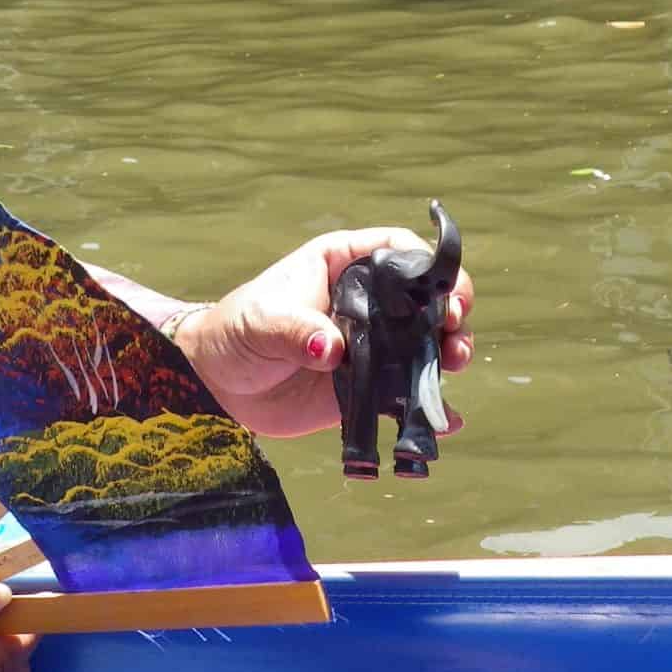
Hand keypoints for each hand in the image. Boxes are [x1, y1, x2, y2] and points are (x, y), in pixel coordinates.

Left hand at [174, 228, 473, 438]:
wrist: (218, 381)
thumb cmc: (236, 330)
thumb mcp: (262, 321)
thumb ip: (297, 331)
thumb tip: (331, 350)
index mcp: (344, 265)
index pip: (400, 251)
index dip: (429, 266)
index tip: (443, 291)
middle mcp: (367, 303)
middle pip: (426, 298)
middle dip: (451, 310)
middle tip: (453, 330)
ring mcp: (371, 346)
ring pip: (426, 344)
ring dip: (449, 353)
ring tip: (453, 363)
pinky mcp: (368, 387)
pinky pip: (406, 394)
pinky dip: (429, 407)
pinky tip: (443, 421)